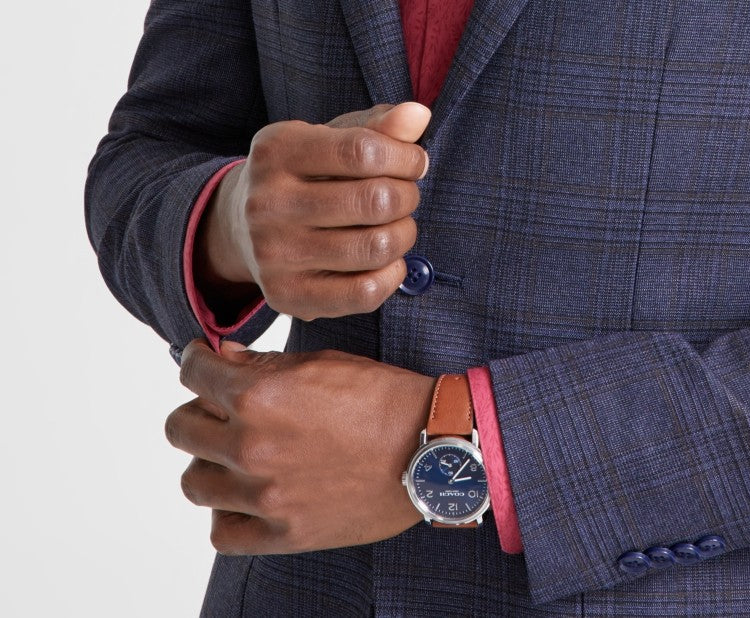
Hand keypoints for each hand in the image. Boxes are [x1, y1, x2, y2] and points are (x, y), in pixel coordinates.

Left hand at [165, 339, 436, 553]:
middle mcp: (251, 445)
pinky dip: (227, 513)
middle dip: (196, 410)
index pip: (192, 372)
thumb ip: (262, 363)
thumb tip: (221, 358)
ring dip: (208, 462)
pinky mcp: (282, 532)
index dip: (196, 361)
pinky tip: (247, 495)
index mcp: (259, 394)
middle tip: (219, 409)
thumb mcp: (321, 362)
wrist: (427, 446)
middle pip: (179, 428)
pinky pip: (220, 531)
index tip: (203, 365)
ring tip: (234, 454)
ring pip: (193, 481)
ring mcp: (264, 494)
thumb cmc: (380, 398)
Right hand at [195, 102, 431, 320]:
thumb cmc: (306, 171)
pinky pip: (364, 292)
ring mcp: (273, 253)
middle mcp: (267, 202)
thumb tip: (419, 115)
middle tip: (404, 194)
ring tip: (396, 225)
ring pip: (375, 247)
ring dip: (404, 233)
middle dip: (407, 196)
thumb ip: (379, 124)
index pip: (363, 150)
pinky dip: (391, 274)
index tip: (415, 162)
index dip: (405, 157)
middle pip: (374, 200)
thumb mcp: (332, 135)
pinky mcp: (285, 295)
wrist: (241, 225)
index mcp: (277, 149)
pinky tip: (386, 260)